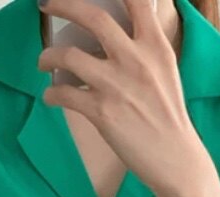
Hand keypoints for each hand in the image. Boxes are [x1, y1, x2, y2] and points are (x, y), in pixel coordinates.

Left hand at [37, 0, 209, 196]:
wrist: (175, 158)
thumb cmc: (169, 118)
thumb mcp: (166, 72)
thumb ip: (145, 49)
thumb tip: (118, 35)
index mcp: (155, 47)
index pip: (135, 1)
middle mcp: (135, 59)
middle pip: (92, 17)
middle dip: (62, 4)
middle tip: (46, 4)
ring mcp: (116, 85)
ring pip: (68, 56)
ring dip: (48, 56)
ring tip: (44, 62)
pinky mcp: (102, 112)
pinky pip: (64, 94)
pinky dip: (51, 95)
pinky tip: (50, 98)